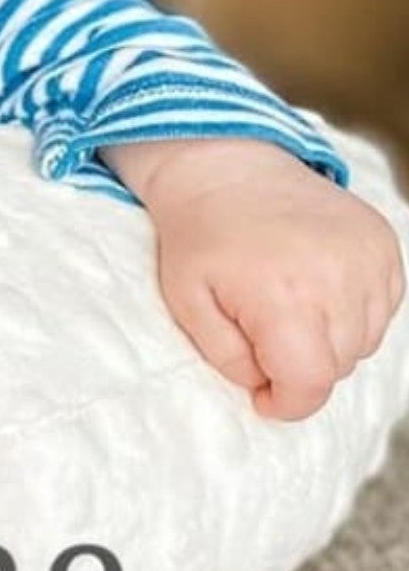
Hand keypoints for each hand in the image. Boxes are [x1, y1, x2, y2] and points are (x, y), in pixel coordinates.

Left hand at [108, 138, 404, 419]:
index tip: (265, 397)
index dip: (288, 402)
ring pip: (363, 342)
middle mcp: (335, 278)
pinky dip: (352, 311)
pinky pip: (381, 310)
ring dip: (329, 339)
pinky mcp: (384, 245)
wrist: (227, 168)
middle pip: (337, 366)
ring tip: (286, 301)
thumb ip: (227, 358)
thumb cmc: (200, 238)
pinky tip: (313, 284)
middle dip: (299, 364)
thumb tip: (267, 387)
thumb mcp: (186, 303)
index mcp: (281, 295)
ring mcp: (367, 259)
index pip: (311, 382)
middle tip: (261, 330)